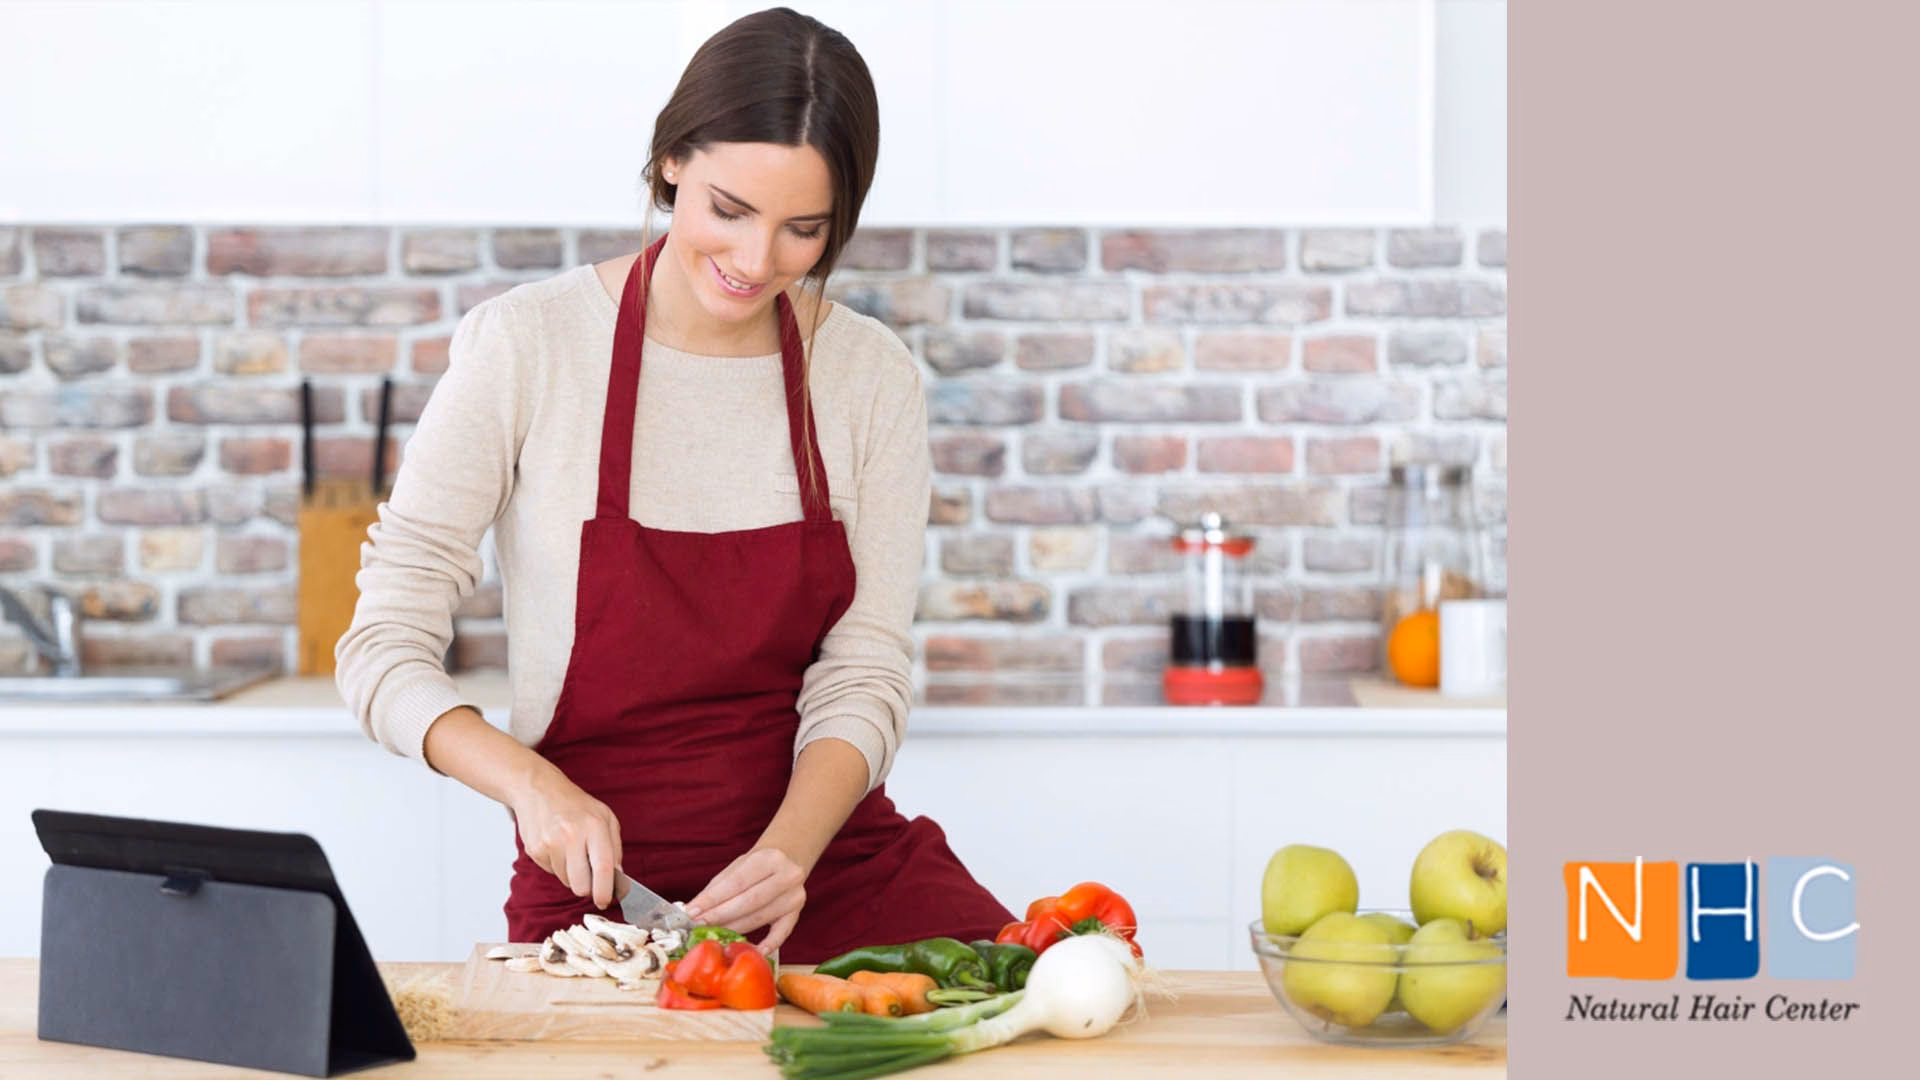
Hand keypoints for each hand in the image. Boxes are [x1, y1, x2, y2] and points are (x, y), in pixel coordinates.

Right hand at [509, 763, 623, 909]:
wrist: (539, 790)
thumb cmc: (576, 805)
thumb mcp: (605, 817)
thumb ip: (614, 848)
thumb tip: (618, 877)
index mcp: (594, 826)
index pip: (603, 867)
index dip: (605, 890)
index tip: (606, 901)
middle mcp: (571, 835)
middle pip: (581, 885)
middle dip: (587, 888)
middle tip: (589, 877)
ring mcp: (551, 843)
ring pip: (566, 881)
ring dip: (572, 874)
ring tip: (571, 851)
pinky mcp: (535, 850)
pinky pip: (551, 872)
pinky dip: (558, 866)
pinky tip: (557, 847)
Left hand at [686, 846, 808, 954]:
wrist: (788, 859)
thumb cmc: (758, 865)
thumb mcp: (738, 866)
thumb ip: (718, 888)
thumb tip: (694, 909)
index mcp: (769, 858)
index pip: (736, 882)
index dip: (713, 899)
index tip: (693, 911)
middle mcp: (787, 875)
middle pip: (749, 901)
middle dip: (720, 915)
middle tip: (699, 924)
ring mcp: (794, 895)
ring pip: (759, 917)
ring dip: (733, 928)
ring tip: (714, 933)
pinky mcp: (797, 912)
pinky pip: (782, 932)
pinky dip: (769, 943)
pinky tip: (755, 951)